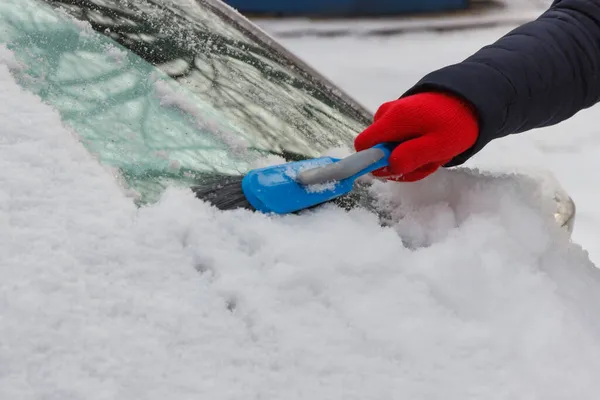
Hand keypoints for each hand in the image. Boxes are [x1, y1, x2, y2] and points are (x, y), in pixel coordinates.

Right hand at [354, 92, 478, 181]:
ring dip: (410, 159)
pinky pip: (397, 140)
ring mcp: (392, 115)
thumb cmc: (456, 123)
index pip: (363, 145)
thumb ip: (411, 157)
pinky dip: (413, 149)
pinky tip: (431, 147)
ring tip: (433, 154)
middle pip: (378, 150)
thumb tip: (385, 167)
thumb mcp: (438, 145)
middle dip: (400, 163)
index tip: (396, 170)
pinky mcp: (400, 118)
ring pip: (389, 148)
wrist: (471, 98)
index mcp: (392, 119)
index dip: (372, 162)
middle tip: (427, 163)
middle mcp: (386, 115)